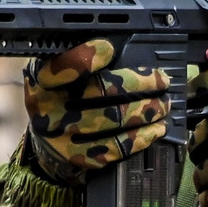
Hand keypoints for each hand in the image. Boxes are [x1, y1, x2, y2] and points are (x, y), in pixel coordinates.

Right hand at [22, 39, 170, 185]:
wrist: (46, 139)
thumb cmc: (58, 96)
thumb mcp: (56, 71)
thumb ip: (77, 59)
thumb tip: (108, 48)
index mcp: (43, 81)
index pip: (63, 67)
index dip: (86, 56)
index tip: (108, 48)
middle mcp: (50, 109)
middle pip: (100, 94)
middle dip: (138, 86)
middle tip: (162, 83)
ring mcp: (64, 137)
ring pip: (114, 122)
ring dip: (145, 112)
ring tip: (164, 105)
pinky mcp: (79, 158)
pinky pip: (115, 148)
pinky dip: (140, 138)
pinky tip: (155, 130)